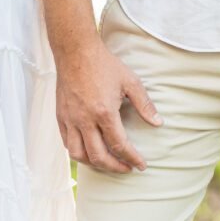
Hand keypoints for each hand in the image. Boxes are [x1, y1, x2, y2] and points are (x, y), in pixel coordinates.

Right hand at [54, 41, 161, 172]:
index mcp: (104, 113)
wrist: (76, 52)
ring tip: (107, 162)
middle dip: (115, 167)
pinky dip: (78, 152)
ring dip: (94, 164)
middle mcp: (85, 120)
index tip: (141, 165)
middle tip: (127, 168)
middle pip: (98, 157)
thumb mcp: (130, 81)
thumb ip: (144, 104)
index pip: (119, 145)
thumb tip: (158, 123)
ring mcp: (70, 120)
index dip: (132, 158)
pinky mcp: (61, 117)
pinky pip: (67, 143)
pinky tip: (88, 150)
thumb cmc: (104, 65)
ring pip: (78, 155)